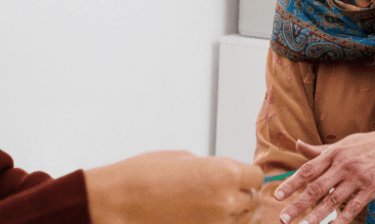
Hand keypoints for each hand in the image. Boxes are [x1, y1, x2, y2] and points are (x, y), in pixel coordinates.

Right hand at [85, 150, 262, 223]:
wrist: (118, 201)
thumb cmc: (144, 174)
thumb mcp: (184, 158)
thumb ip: (211, 166)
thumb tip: (223, 174)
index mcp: (224, 173)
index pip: (256, 177)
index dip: (246, 176)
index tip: (237, 177)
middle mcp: (226, 201)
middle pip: (252, 201)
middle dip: (242, 196)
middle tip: (224, 193)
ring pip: (242, 221)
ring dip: (234, 214)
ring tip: (213, 207)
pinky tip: (204, 217)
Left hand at [272, 124, 374, 223]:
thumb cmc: (368, 144)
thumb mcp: (344, 143)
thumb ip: (319, 149)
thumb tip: (297, 144)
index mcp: (334, 152)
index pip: (308, 170)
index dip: (291, 183)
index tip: (277, 195)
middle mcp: (343, 165)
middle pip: (316, 188)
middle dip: (298, 205)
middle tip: (283, 218)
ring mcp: (358, 178)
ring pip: (332, 201)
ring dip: (315, 216)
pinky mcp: (371, 189)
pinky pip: (353, 207)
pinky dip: (341, 220)